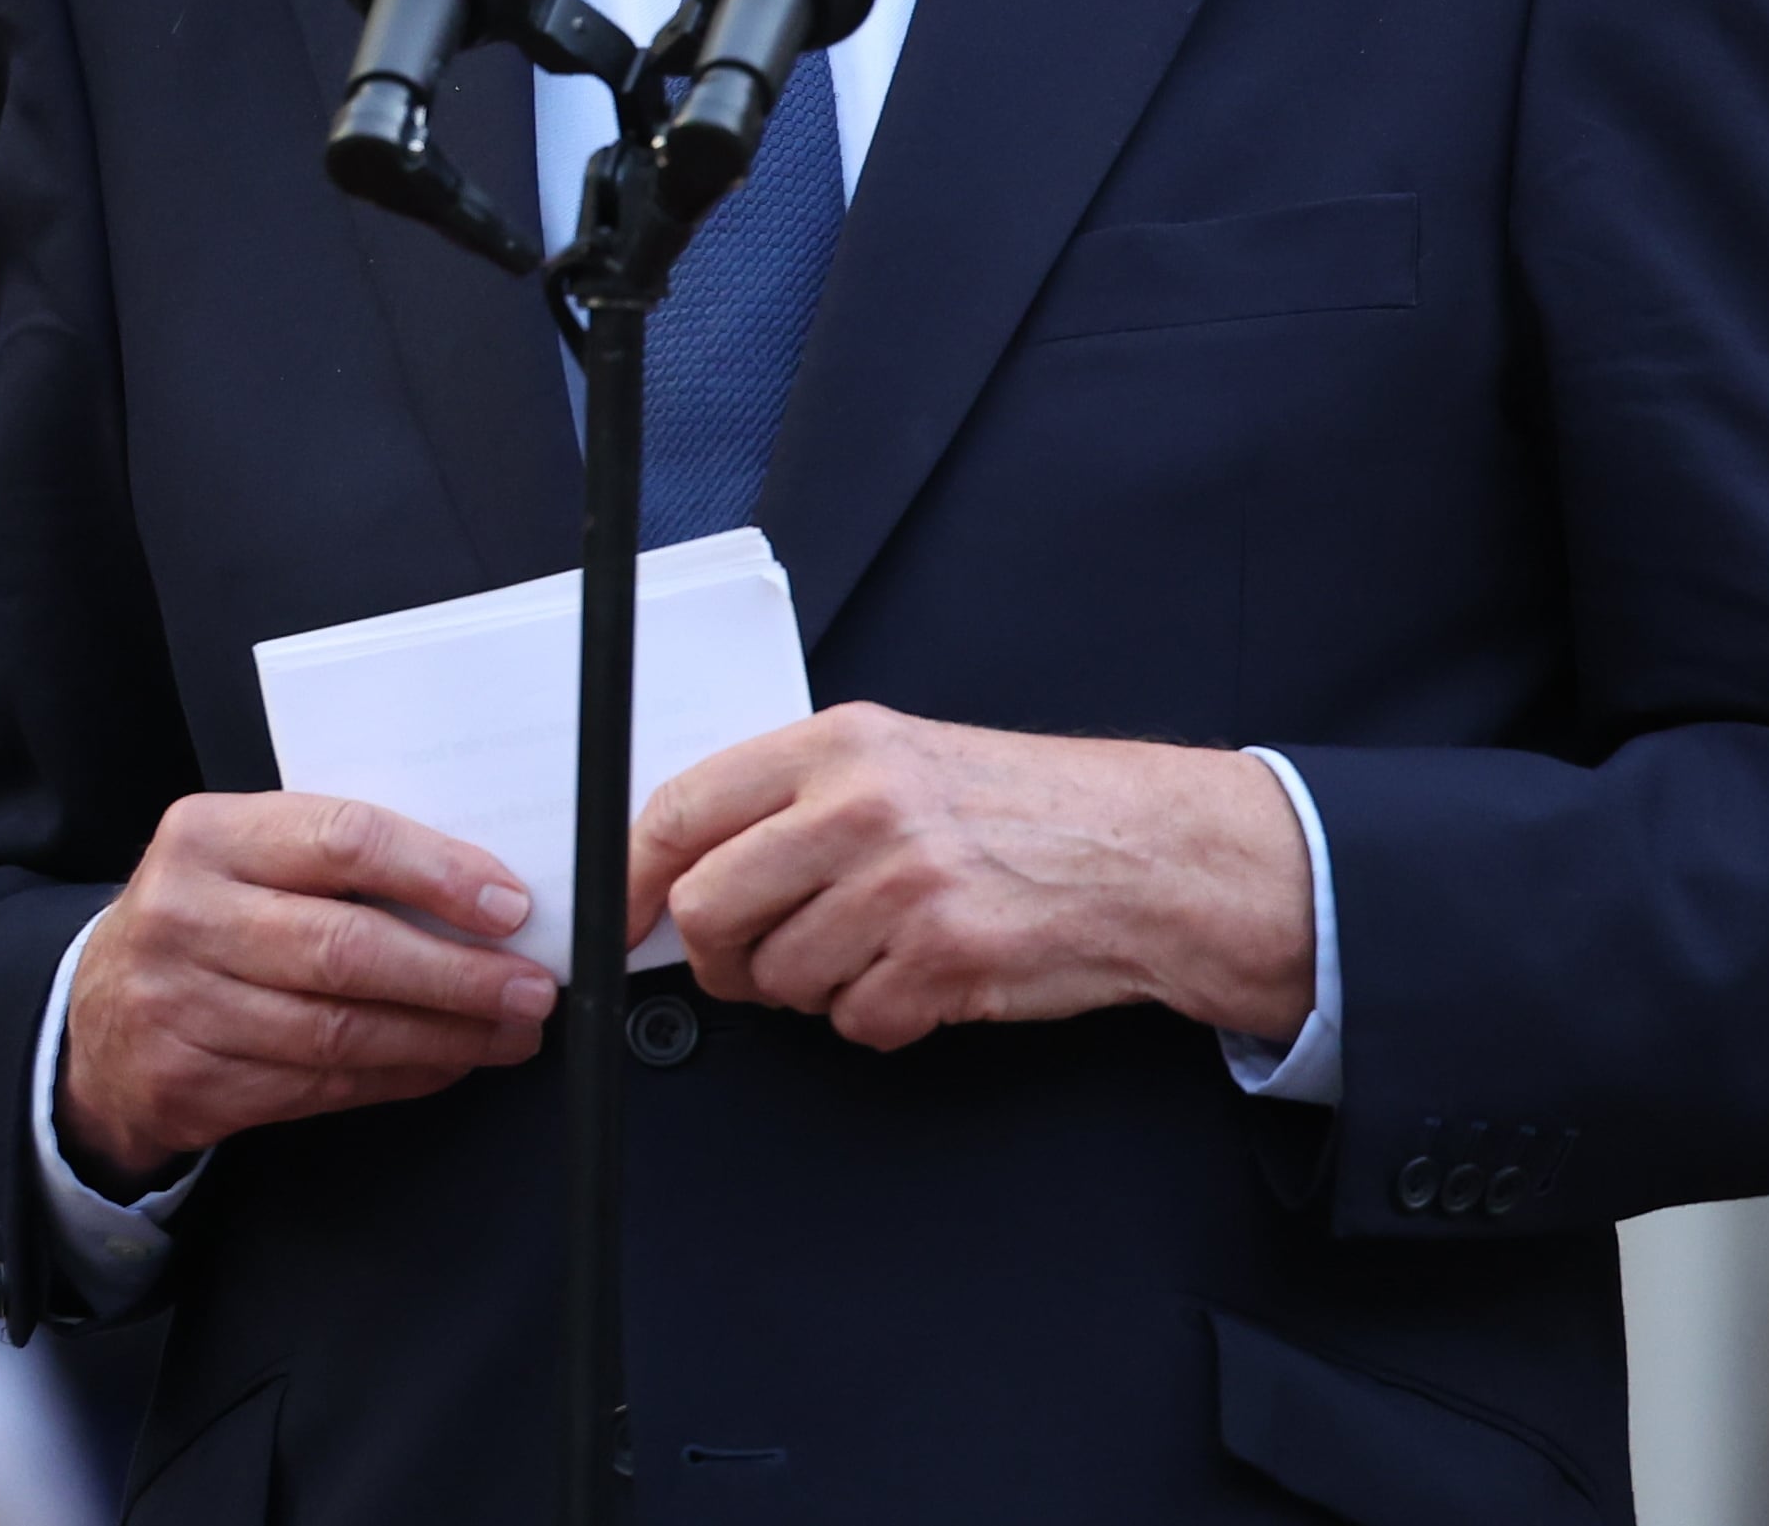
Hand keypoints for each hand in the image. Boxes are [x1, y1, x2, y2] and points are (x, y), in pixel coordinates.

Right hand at [57, 792, 557, 1191]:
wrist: (97, 1016)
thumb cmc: (209, 917)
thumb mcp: (249, 858)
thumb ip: (341, 860)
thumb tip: (484, 891)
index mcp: (211, 834)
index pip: (343, 840)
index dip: (437, 875)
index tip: (510, 906)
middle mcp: (185, 916)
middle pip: (346, 949)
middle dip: (457, 975)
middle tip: (531, 987)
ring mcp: (180, 1006)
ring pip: (339, 1031)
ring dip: (444, 1036)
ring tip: (509, 1031)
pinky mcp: (189, 1083)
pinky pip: (318, 1086)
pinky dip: (398, 1076)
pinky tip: (447, 1062)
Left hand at [625, 706, 1314, 1053]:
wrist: (1144, 852)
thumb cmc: (1023, 809)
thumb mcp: (901, 760)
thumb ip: (795, 801)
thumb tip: (686, 870)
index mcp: (839, 744)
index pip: (681, 809)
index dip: (632, 879)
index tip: (624, 920)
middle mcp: (863, 806)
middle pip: (709, 909)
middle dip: (720, 959)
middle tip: (754, 962)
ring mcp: (903, 885)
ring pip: (778, 981)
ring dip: (813, 990)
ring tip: (875, 952)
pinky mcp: (943, 958)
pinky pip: (854, 1023)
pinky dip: (880, 1019)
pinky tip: (923, 976)